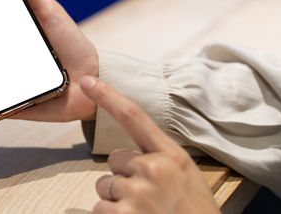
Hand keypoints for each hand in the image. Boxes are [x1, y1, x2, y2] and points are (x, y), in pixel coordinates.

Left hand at [79, 76, 219, 213]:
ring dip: (117, 201)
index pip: (134, 117)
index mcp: (170, 156)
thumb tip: (123, 159)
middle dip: (123, 177)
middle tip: (148, 198)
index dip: (108, 96)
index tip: (87, 81)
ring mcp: (137, 194)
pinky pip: (99, 209)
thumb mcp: (186, 176)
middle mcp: (152, 170)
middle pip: (113, 161)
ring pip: (105, 186)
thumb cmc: (193, 211)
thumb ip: (158, 159)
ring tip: (143, 213)